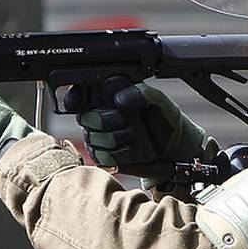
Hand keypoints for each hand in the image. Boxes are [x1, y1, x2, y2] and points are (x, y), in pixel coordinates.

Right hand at [66, 76, 206, 170]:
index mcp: (108, 95)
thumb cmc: (165, 118)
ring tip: (133, 135)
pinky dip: (117, 154)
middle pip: (84, 118)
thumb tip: (120, 100)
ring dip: (115, 138)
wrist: (173, 147)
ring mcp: (100, 136)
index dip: (74, 98)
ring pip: (92, 138)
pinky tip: (131, 149)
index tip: (78, 103)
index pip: (79, 93)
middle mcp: (100, 114)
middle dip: (103, 120)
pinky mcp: (104, 156)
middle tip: (123, 119)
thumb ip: (140, 92)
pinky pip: (100, 156)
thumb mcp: (158, 99)